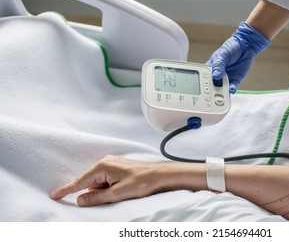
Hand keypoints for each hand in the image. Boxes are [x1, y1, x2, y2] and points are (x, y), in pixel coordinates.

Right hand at [49, 155, 163, 206]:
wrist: (160, 174)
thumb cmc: (142, 182)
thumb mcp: (118, 194)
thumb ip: (97, 198)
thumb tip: (80, 200)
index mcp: (103, 167)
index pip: (80, 181)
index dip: (66, 190)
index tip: (54, 195)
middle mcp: (105, 162)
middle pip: (89, 182)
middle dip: (94, 193)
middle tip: (112, 195)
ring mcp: (112, 163)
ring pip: (98, 182)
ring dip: (104, 191)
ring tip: (121, 191)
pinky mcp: (117, 167)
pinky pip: (106, 179)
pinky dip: (109, 187)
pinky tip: (121, 188)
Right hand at [206, 22, 270, 93]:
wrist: (246, 46)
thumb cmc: (231, 47)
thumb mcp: (222, 54)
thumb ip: (218, 65)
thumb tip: (215, 76)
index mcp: (211, 67)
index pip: (204, 76)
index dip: (202, 82)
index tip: (203, 86)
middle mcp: (218, 75)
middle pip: (212, 85)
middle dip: (212, 89)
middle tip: (212, 92)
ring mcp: (226, 78)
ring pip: (222, 88)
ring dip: (221, 91)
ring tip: (221, 93)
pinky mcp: (235, 80)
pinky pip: (232, 87)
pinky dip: (231, 89)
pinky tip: (231, 90)